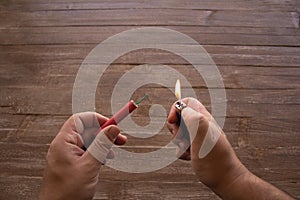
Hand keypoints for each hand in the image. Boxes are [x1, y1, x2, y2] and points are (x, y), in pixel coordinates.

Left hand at [38, 112, 126, 199]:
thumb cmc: (66, 192)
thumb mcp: (89, 166)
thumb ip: (102, 145)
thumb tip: (113, 129)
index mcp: (64, 142)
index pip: (80, 119)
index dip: (97, 119)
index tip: (112, 125)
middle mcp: (64, 146)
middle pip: (86, 130)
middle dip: (104, 133)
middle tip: (119, 139)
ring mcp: (67, 155)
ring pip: (88, 141)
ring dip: (102, 145)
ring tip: (112, 153)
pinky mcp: (71, 163)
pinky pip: (86, 152)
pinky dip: (97, 154)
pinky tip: (103, 161)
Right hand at [167, 98, 293, 198]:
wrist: (225, 181)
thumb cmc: (215, 161)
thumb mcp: (202, 137)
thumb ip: (192, 119)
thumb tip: (181, 107)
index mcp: (204, 119)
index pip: (187, 102)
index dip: (176, 109)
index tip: (173, 121)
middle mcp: (202, 125)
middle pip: (180, 117)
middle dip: (175, 128)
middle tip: (183, 139)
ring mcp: (199, 137)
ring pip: (180, 132)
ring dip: (178, 141)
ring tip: (188, 150)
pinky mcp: (197, 148)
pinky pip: (182, 145)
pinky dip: (181, 151)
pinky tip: (188, 157)